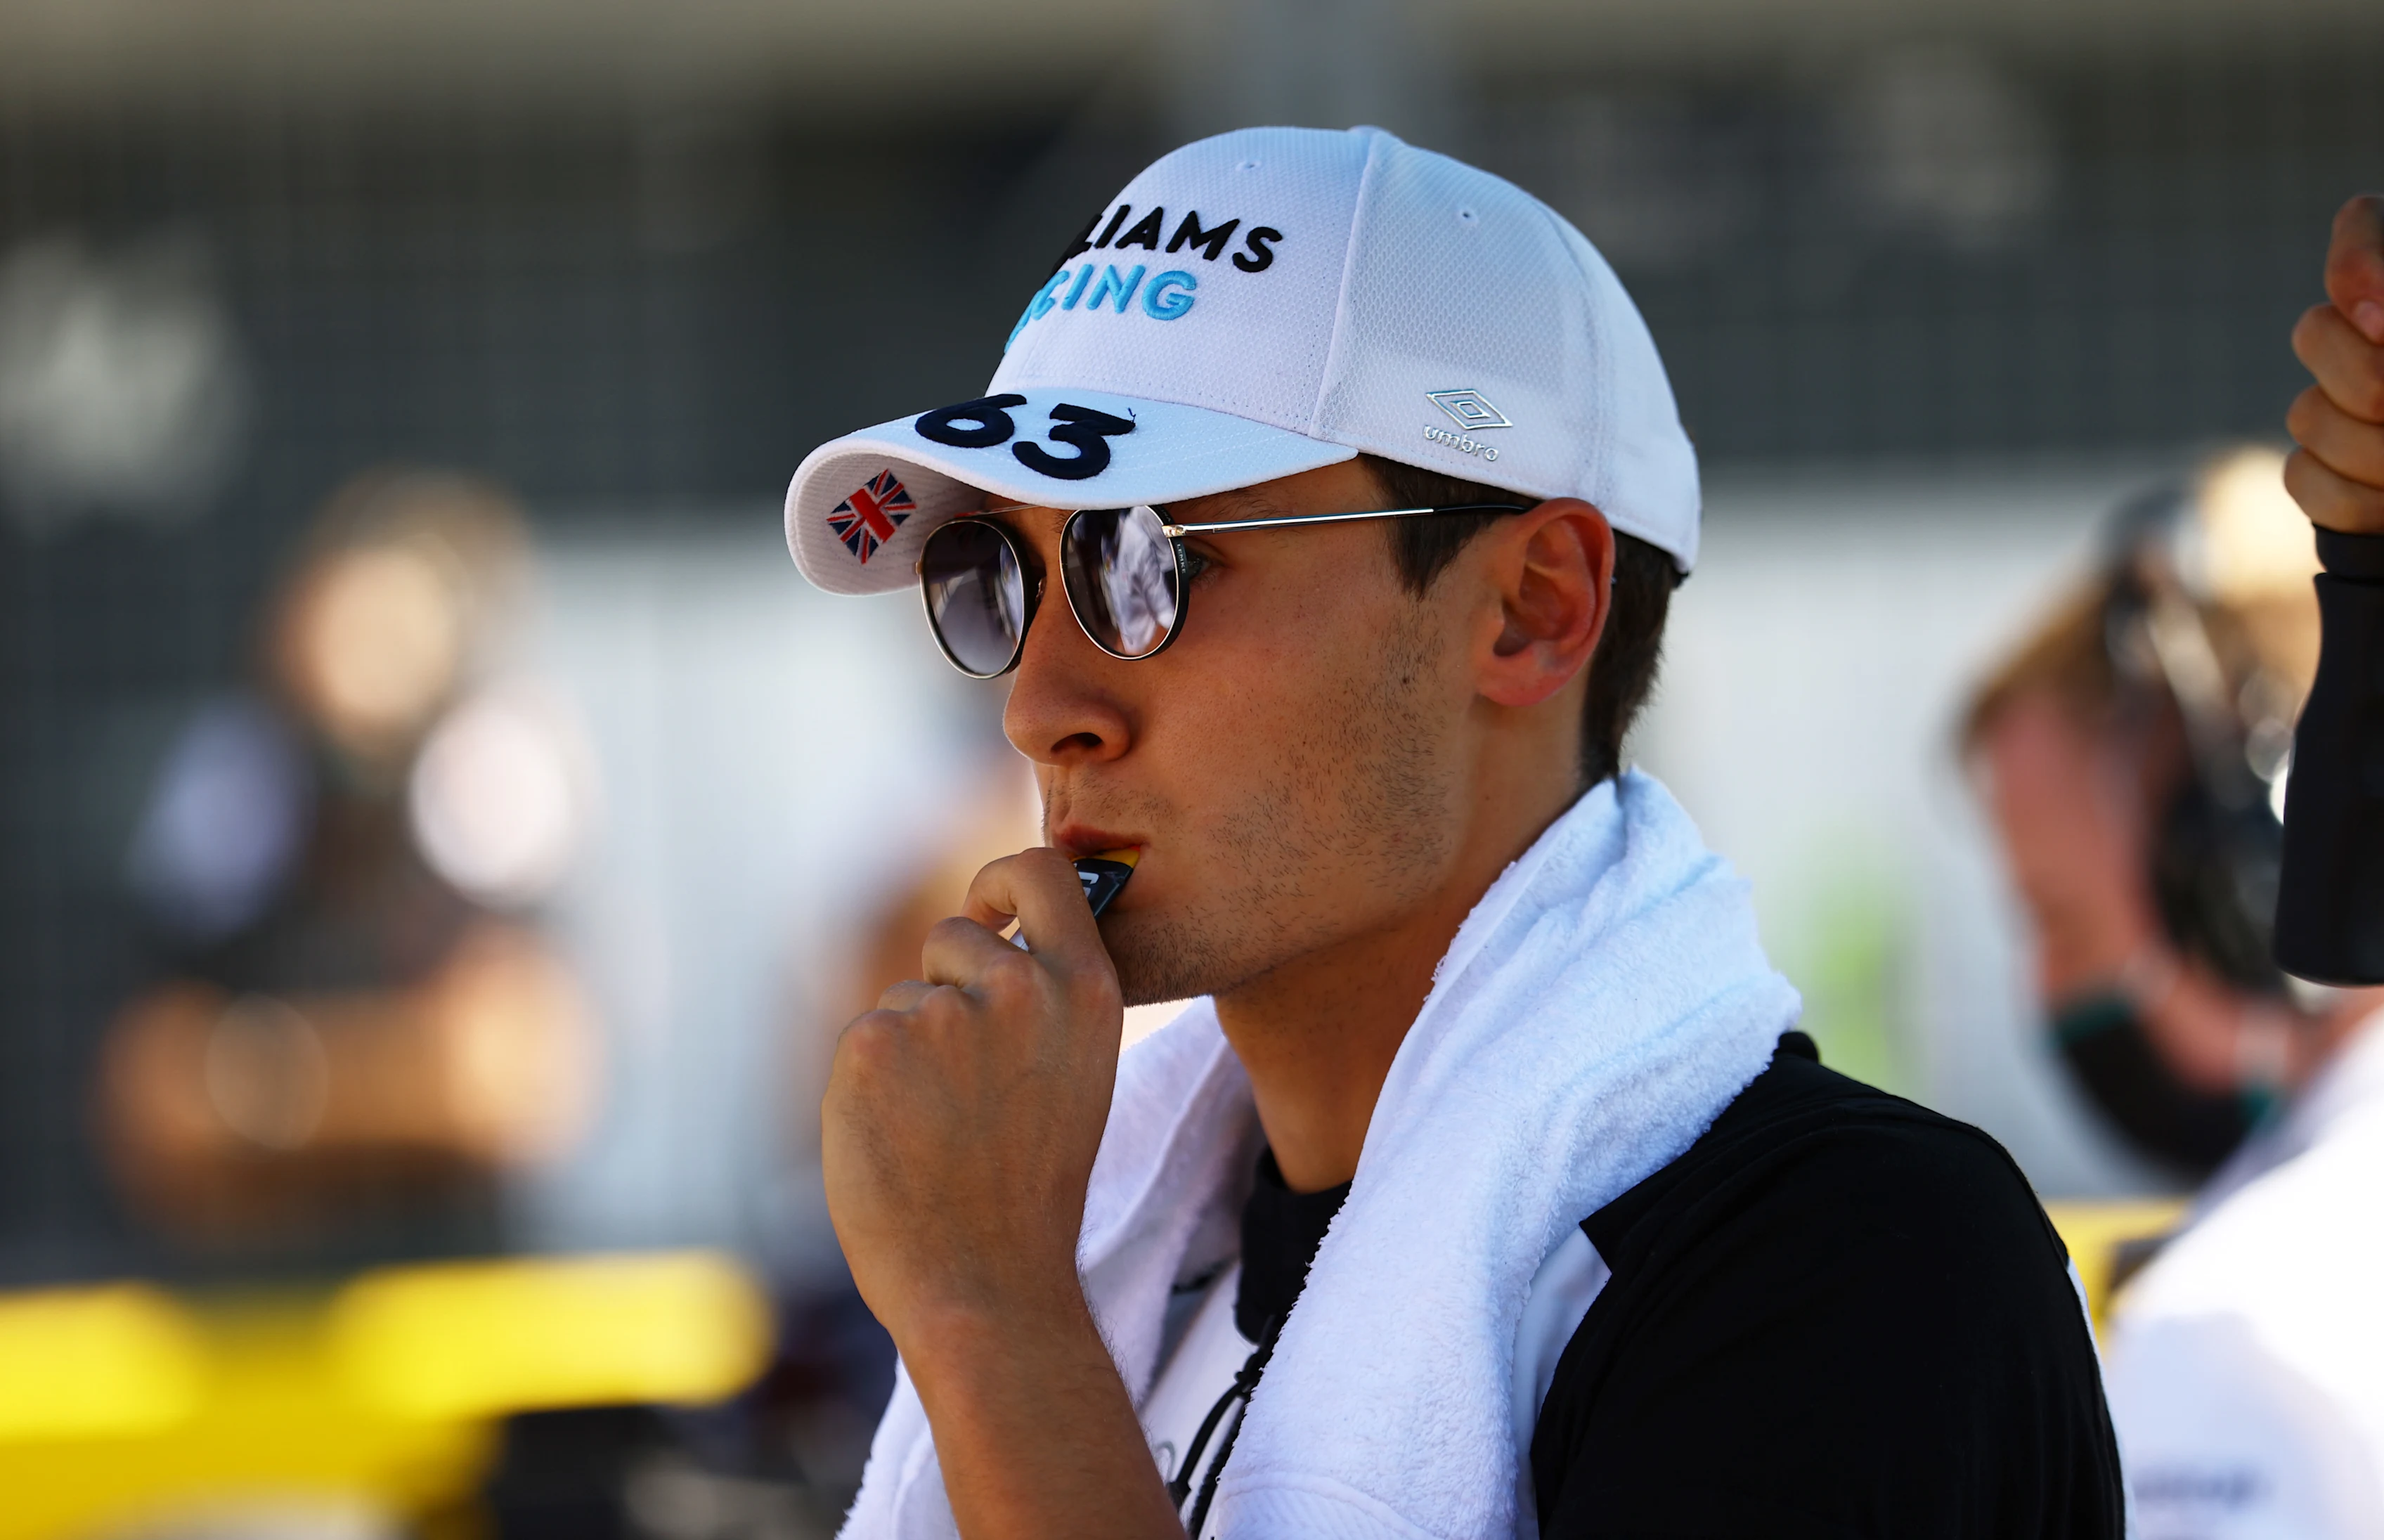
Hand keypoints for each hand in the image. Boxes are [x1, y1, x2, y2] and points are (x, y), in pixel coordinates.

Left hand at [823, 844, 1122, 1345]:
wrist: (985, 1284)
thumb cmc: (1030, 1192)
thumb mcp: (1072, 1075)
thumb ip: (1039, 1003)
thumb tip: (983, 938)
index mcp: (1086, 988)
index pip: (1042, 871)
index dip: (1002, 881)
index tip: (986, 913)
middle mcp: (1019, 985)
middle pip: (955, 936)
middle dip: (944, 987)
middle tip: (961, 1084)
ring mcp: (942, 1011)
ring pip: (904, 1000)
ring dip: (909, 1049)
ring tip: (938, 1131)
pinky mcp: (871, 1042)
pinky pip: (863, 1039)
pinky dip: (867, 1086)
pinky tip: (899, 1141)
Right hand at [2287, 194, 2383, 532]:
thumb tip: (2377, 319)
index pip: (2362, 226)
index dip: (2357, 264)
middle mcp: (2377, 336)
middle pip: (2315, 331)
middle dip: (2372, 382)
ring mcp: (2342, 404)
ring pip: (2307, 415)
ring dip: (2375, 454)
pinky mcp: (2322, 470)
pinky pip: (2301, 476)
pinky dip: (2356, 501)